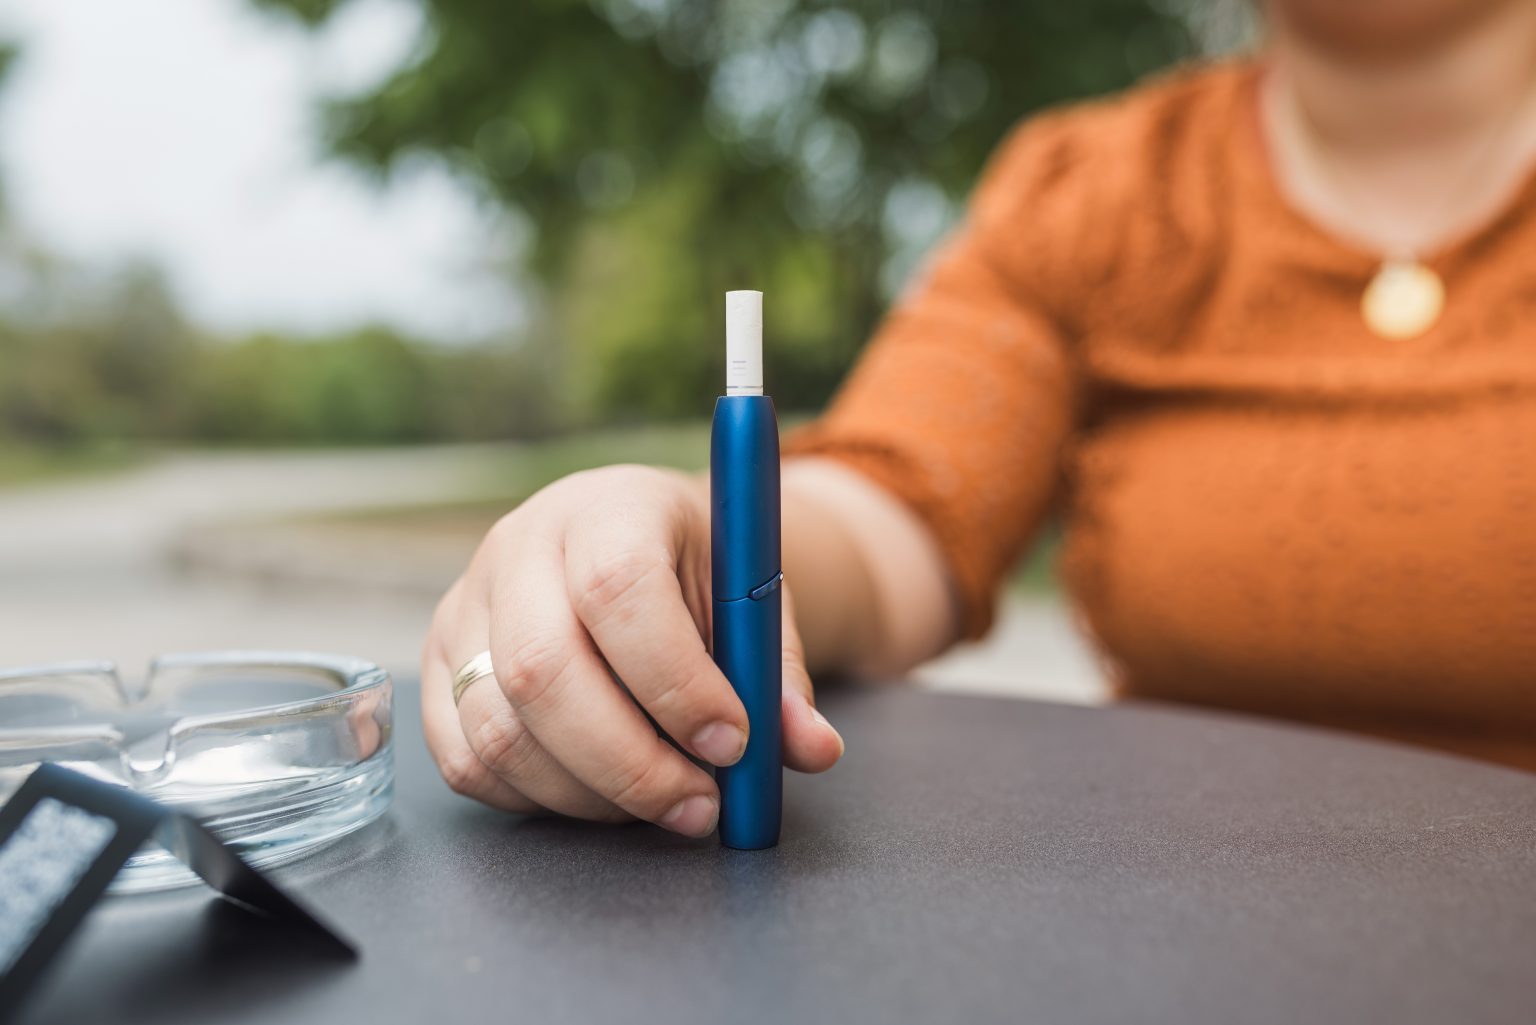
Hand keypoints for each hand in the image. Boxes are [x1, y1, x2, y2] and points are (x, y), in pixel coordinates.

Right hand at [421, 465, 844, 836]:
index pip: (618, 590)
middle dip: (630, 764)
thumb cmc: (697, 571)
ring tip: (663, 802)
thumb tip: (811, 749)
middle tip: (700, 807)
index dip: (675, 681)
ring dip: (590, 794)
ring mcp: (465, 606)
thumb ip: (779, 675)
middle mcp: (519, 547)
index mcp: (608, 508)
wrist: (635, 540)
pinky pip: (467, 761)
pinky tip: (601, 793)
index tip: (733, 742)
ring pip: (499, 730)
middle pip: (541, 672)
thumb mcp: (752, 600)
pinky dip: (539, 799)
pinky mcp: (439, 665)